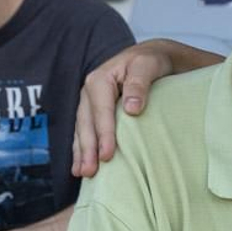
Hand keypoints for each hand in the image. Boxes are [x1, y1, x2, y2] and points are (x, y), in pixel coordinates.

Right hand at [71, 41, 177, 178]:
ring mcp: (89, 102)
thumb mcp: (148, 65)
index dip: (104, 134)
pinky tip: (80, 166)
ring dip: (81, 153)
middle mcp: (89, 91)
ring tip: (82, 173)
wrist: (150, 57)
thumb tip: (132, 109)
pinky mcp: (93, 111)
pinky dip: (82, 149)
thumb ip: (140, 83)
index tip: (107, 155)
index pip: (101, 111)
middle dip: (87, 149)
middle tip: (91, 172)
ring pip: (82, 130)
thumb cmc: (151, 62)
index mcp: (100, 79)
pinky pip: (85, 132)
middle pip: (87, 123)